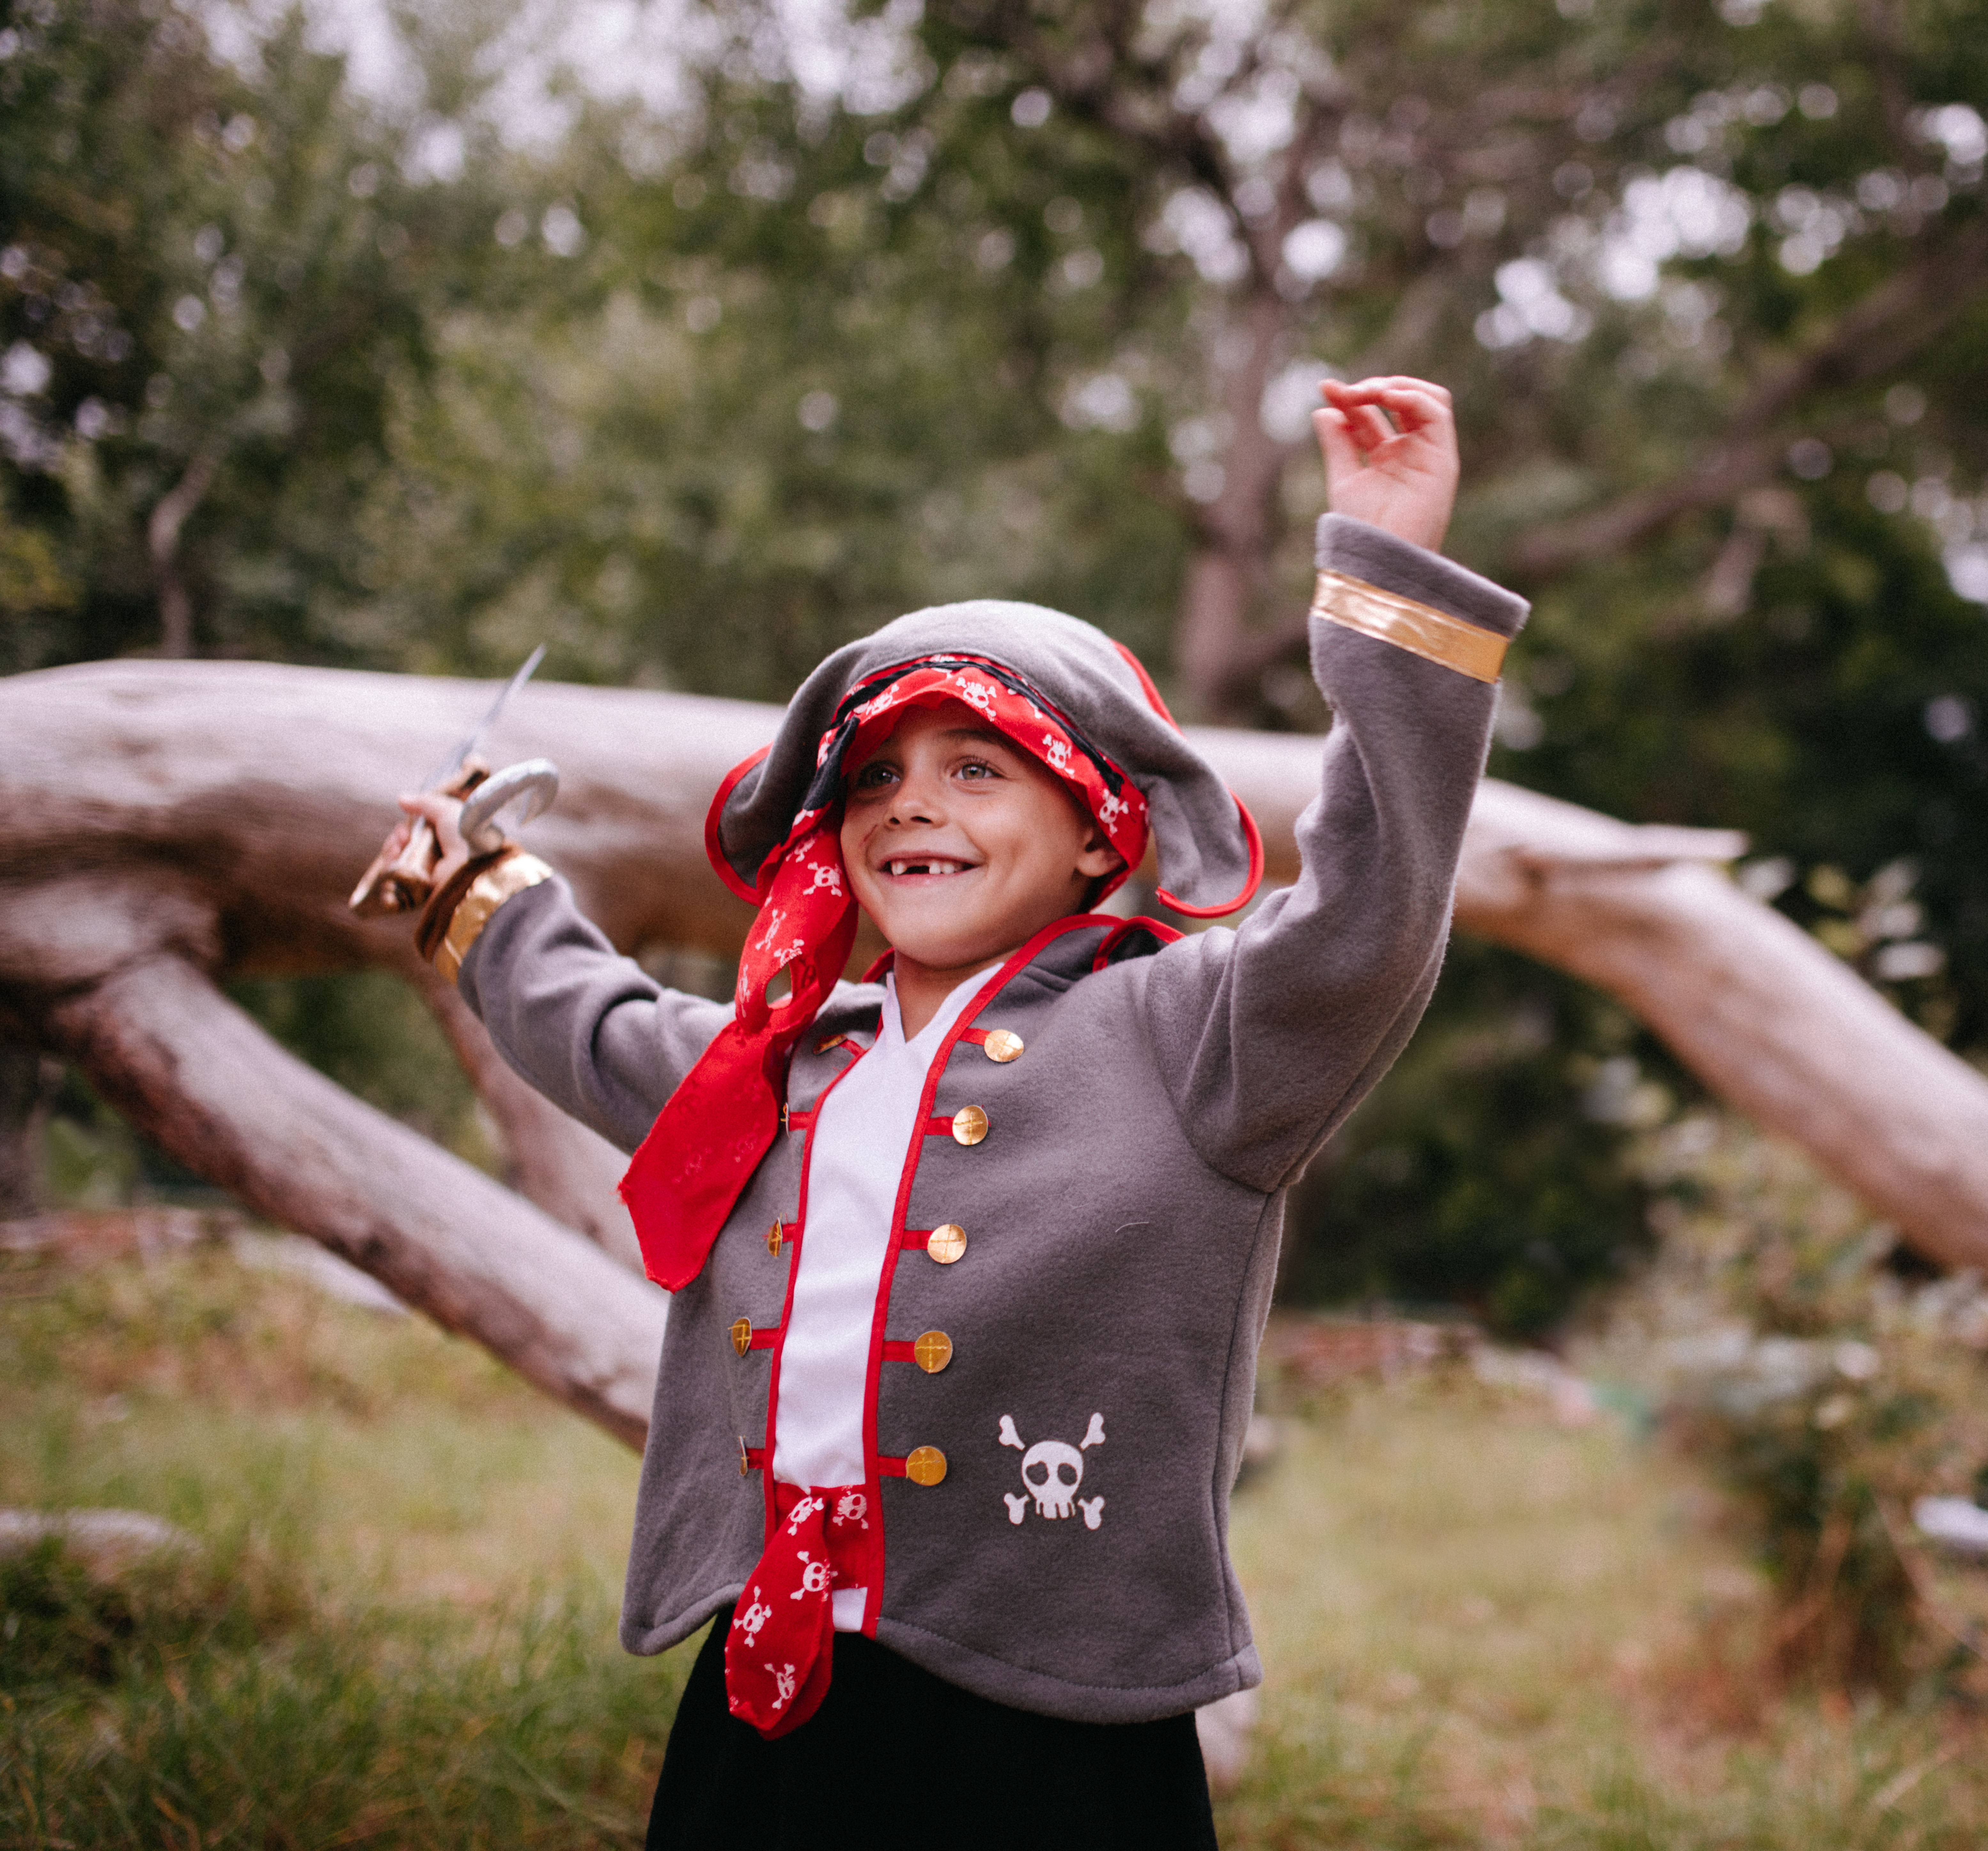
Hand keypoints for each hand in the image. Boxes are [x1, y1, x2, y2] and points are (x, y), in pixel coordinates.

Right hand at [396, 790, 471, 895]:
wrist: (475, 860)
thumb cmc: (465, 833)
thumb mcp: (446, 810)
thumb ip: (424, 803)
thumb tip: (401, 799)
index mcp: (439, 842)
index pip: (411, 838)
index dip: (402, 833)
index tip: (403, 832)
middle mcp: (433, 859)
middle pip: (401, 851)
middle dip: (394, 843)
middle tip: (401, 840)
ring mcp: (427, 875)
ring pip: (396, 865)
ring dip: (390, 855)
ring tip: (397, 850)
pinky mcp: (421, 891)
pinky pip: (396, 882)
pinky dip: (389, 871)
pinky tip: (393, 864)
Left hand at [1313, 376, 1458, 553]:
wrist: (1379, 559)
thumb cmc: (1361, 530)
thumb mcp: (1343, 477)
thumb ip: (1337, 442)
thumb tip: (1323, 408)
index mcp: (1386, 455)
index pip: (1371, 413)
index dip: (1349, 398)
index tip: (1325, 388)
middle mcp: (1410, 451)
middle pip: (1400, 401)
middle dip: (1372, 388)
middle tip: (1345, 391)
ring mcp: (1428, 453)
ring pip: (1426, 399)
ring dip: (1395, 386)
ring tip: (1367, 391)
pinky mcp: (1443, 459)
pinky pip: (1437, 413)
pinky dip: (1413, 397)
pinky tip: (1386, 396)